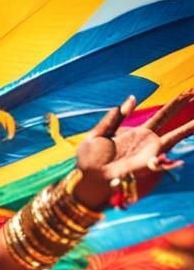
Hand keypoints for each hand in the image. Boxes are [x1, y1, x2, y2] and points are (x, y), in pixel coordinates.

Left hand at [73, 90, 193, 208]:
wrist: (86, 178)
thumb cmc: (89, 159)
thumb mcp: (98, 133)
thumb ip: (114, 117)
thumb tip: (131, 98)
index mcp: (137, 133)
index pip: (161, 115)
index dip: (175, 104)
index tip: (189, 91)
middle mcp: (147, 142)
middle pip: (172, 124)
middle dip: (186, 111)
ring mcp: (148, 153)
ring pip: (174, 138)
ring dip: (189, 129)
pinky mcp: (144, 165)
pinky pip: (160, 160)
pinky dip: (168, 158)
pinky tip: (168, 156)